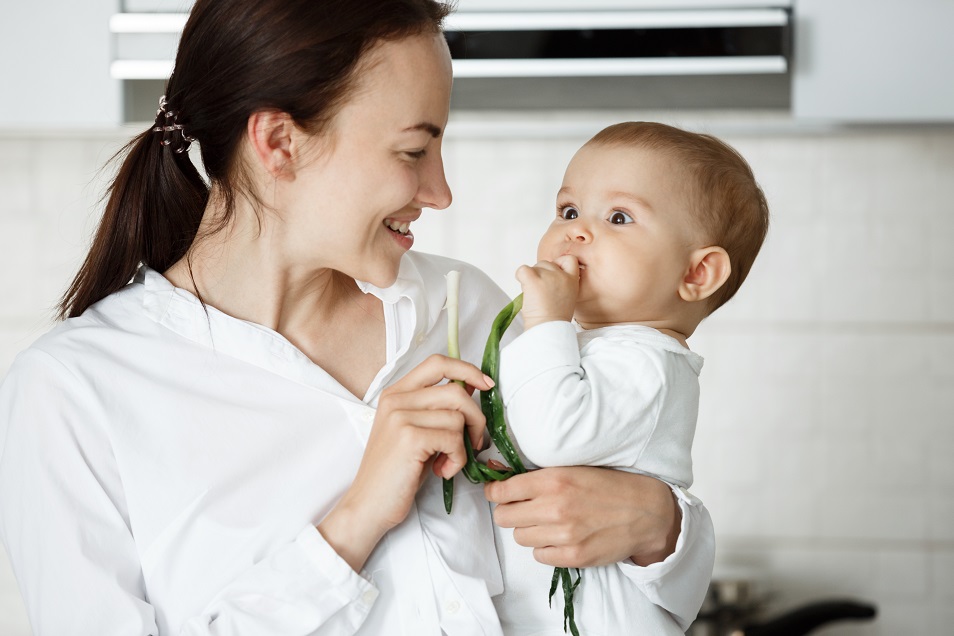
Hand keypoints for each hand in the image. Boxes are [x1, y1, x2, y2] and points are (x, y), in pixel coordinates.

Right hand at [318, 354, 492, 570]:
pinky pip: (454, 439)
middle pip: (456, 391)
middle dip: (476, 419)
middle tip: (473, 443)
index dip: (467, 369)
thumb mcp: (416, 432)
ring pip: (458, 417)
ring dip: (464, 445)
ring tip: (448, 462)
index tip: (486, 385)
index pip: (437, 363)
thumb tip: (471, 386)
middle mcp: (396, 399)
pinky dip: (457, 459)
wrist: (368, 505)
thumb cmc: (396, 473)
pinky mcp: (409, 437)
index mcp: (396, 393)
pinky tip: (441, 471)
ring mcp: (401, 417)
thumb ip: (437, 408)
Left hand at [485, 466, 679, 567]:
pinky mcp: (573, 556)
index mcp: (553, 479)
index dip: (495, 493)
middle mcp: (555, 507)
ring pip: (520, 537)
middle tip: (523, 509)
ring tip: (547, 523)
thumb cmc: (608, 486)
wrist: (645, 512)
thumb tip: (501, 478)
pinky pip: (539, 556)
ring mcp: (564, 534)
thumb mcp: (573, 468)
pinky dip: (545, 548)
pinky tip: (560, 538)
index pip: (503, 490)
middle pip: (504, 517)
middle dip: (509, 513)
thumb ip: (539, 476)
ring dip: (528, 531)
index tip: (496, 494)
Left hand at [515, 255, 579, 328]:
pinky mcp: (533, 280)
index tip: (553, 274)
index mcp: (572, 280)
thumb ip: (561, 284)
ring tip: (534, 296)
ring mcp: (547, 276)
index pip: (570, 259)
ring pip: (534, 267)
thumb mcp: (568, 298)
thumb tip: (546, 276)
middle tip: (540, 293)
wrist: (548, 329)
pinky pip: (522, 270)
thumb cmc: (555, 319)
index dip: (559, 263)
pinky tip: (524, 289)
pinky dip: (520, 276)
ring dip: (531, 278)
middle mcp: (561, 275)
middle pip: (546, 263)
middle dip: (540, 274)